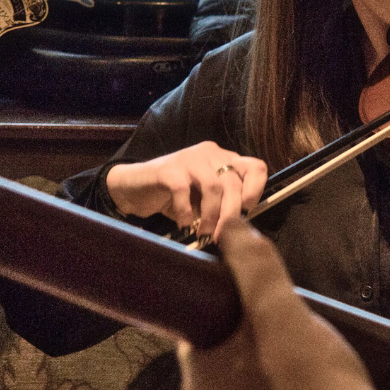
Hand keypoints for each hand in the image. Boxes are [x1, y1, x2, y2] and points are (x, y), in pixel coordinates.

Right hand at [106, 141, 266, 240]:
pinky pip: (183, 189)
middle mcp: (211, 154)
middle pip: (233, 182)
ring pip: (213, 186)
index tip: (248, 212)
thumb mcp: (204, 201)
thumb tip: (239, 229)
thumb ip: (222, 205)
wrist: (134, 188)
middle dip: (231, 213)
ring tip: (204, 232)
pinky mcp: (168, 167)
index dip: (256, 190)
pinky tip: (184, 224)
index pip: (255, 167)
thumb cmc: (174, 197)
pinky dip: (186, 210)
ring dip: (211, 214)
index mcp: (225, 160)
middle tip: (223, 235)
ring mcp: (190, 158)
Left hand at [178, 217, 376, 389]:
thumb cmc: (311, 377)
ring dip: (271, 340)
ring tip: (303, 329)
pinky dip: (283, 366)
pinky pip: (266, 383)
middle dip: (255, 317)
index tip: (258, 284)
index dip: (226, 293)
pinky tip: (309, 358)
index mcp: (197, 378)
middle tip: (288, 307)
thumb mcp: (280, 310)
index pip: (197, 317)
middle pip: (224, 337)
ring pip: (247, 360)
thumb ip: (253, 266)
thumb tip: (228, 224)